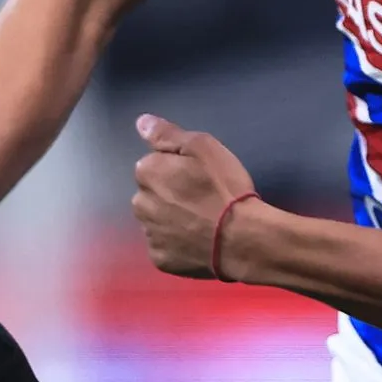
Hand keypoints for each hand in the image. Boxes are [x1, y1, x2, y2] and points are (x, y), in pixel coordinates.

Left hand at [131, 113, 262, 280]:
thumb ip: (167, 134)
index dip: (177, 169)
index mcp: (147, 172)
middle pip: (152, 194)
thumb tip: (141, 122)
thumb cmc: (224, 188)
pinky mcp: (159, 259)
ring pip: (156, 220)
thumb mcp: (202, 147)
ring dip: (171, 219)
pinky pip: (165, 246)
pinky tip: (198, 241)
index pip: (154, 165)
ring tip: (201, 222)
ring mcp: (148, 234)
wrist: (242, 238)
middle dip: (170, 195)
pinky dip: (177, 243)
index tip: (199, 177)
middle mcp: (139, 203)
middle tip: (202, 199)